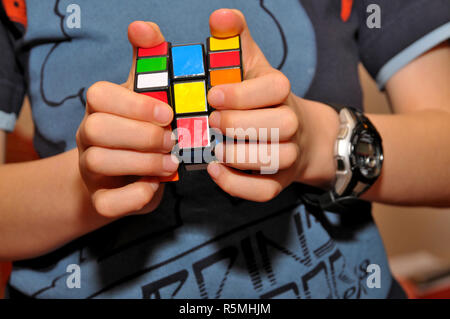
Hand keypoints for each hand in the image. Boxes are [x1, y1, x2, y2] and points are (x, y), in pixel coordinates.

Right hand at [76, 21, 178, 216]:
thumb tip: (141, 26)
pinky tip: (154, 187)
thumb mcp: (147, 95)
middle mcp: (89, 135)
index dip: (134, 104)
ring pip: (99, 163)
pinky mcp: (99, 199)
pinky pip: (106, 203)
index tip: (168, 112)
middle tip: (173, 141)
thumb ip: (149, 62)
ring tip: (170, 163)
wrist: (128, 174)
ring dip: (142, 163)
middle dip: (141, 135)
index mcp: (102, 107)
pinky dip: (134, 197)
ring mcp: (90, 168)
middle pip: (96, 129)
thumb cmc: (144, 129)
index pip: (100, 95)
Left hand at [206, 9, 339, 201]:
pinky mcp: (279, 182)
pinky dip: (239, 185)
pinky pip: (264, 190)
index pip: (273, 90)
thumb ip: (234, 41)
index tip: (212, 96)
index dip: (242, 95)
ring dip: (239, 156)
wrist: (297, 135)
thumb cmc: (260, 98)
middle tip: (211, 122)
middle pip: (277, 126)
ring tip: (212, 149)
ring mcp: (288, 155)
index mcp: (281, 91)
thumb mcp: (249, 65)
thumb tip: (220, 16)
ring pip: (274, 160)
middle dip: (239, 125)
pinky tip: (215, 171)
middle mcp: (291, 122)